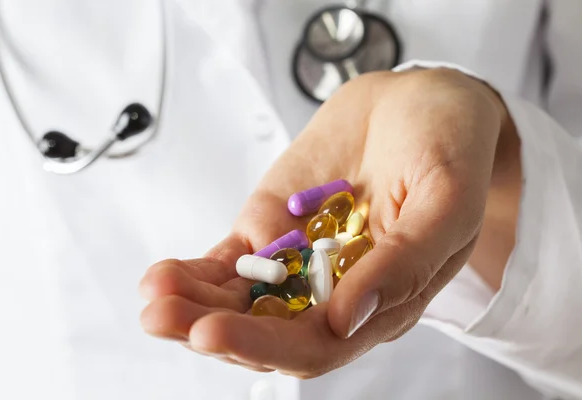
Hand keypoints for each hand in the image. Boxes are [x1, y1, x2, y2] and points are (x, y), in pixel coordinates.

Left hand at [139, 68, 515, 377]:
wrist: (417, 103)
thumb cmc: (448, 147)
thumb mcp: (447, 200)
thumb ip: (407, 262)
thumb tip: (347, 319)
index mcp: (384, 299)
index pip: (320, 344)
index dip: (266, 345)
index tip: (214, 331)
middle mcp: (335, 291)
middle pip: (269, 329)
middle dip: (215, 329)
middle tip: (165, 319)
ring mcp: (298, 261)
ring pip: (240, 300)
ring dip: (193, 305)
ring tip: (153, 297)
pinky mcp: (271, 230)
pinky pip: (229, 262)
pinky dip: (196, 272)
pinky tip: (163, 275)